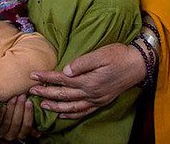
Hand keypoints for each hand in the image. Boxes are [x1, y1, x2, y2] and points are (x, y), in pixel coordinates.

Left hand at [0, 94, 36, 140]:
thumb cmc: (14, 117)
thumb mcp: (23, 121)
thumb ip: (30, 121)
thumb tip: (39, 129)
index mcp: (21, 134)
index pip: (27, 126)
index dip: (28, 114)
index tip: (29, 101)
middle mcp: (11, 135)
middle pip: (16, 122)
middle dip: (20, 108)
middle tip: (21, 96)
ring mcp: (1, 132)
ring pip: (7, 121)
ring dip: (11, 108)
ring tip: (14, 98)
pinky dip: (0, 112)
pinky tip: (3, 104)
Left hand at [29, 43, 143, 118]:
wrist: (138, 64)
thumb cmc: (119, 55)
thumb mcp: (101, 54)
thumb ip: (82, 63)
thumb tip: (66, 70)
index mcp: (89, 80)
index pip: (62, 79)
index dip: (46, 77)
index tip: (33, 75)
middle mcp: (91, 93)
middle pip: (64, 94)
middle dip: (46, 92)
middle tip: (31, 90)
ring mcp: (96, 100)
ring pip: (71, 107)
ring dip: (56, 106)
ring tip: (43, 104)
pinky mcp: (101, 101)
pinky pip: (83, 112)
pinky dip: (71, 115)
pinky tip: (63, 115)